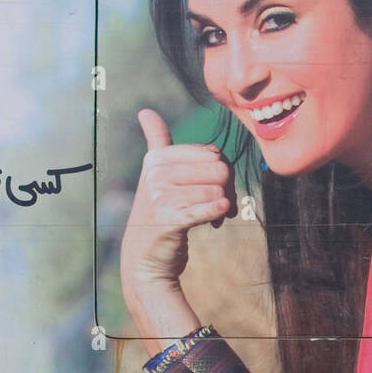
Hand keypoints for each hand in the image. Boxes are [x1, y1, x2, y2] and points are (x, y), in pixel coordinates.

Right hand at [120, 110, 236, 331]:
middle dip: (227, 188)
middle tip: (221, 205)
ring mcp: (161, 196)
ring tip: (214, 218)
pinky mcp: (170, 220)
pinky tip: (217, 219)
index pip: (212, 153)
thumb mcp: (154, 176)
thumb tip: (145, 112)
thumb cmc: (159, 214)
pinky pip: (209, 208)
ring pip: (219, 190)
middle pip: (219, 169)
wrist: (144, 260)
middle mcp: (156, 174)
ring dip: (223, 207)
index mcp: (157, 158)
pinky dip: (217, 212)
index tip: (216, 189)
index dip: (222, 171)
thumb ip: (155, 143)